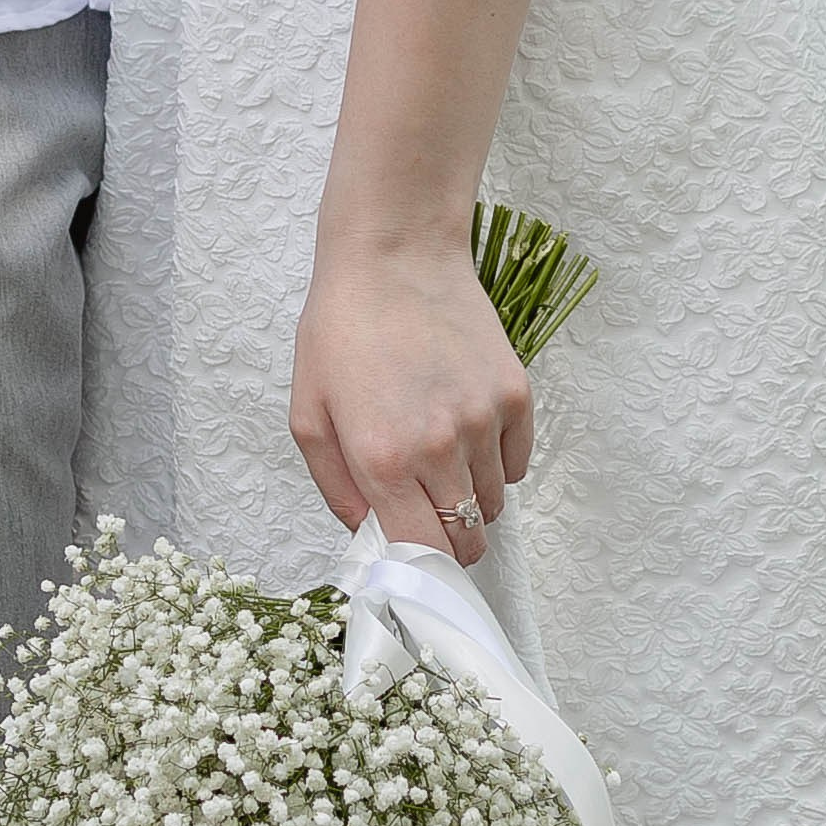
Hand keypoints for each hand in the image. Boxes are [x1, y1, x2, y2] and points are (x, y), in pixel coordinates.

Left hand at [290, 235, 533, 564]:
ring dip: (469, 499)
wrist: (394, 255)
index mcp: (383, 460)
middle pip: (466, 540)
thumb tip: (367, 535)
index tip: (408, 565)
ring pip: (493, 504)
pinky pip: (516, 463)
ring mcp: (484, 421)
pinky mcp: (516, 395)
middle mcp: (440, 448)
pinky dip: (496, 464)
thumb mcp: (309, 416)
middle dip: (445, 541)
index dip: (416, 571)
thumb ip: (336, 489)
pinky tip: (466, 432)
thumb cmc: (344, 330)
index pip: (421, 555)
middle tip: (423, 513)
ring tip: (438, 458)